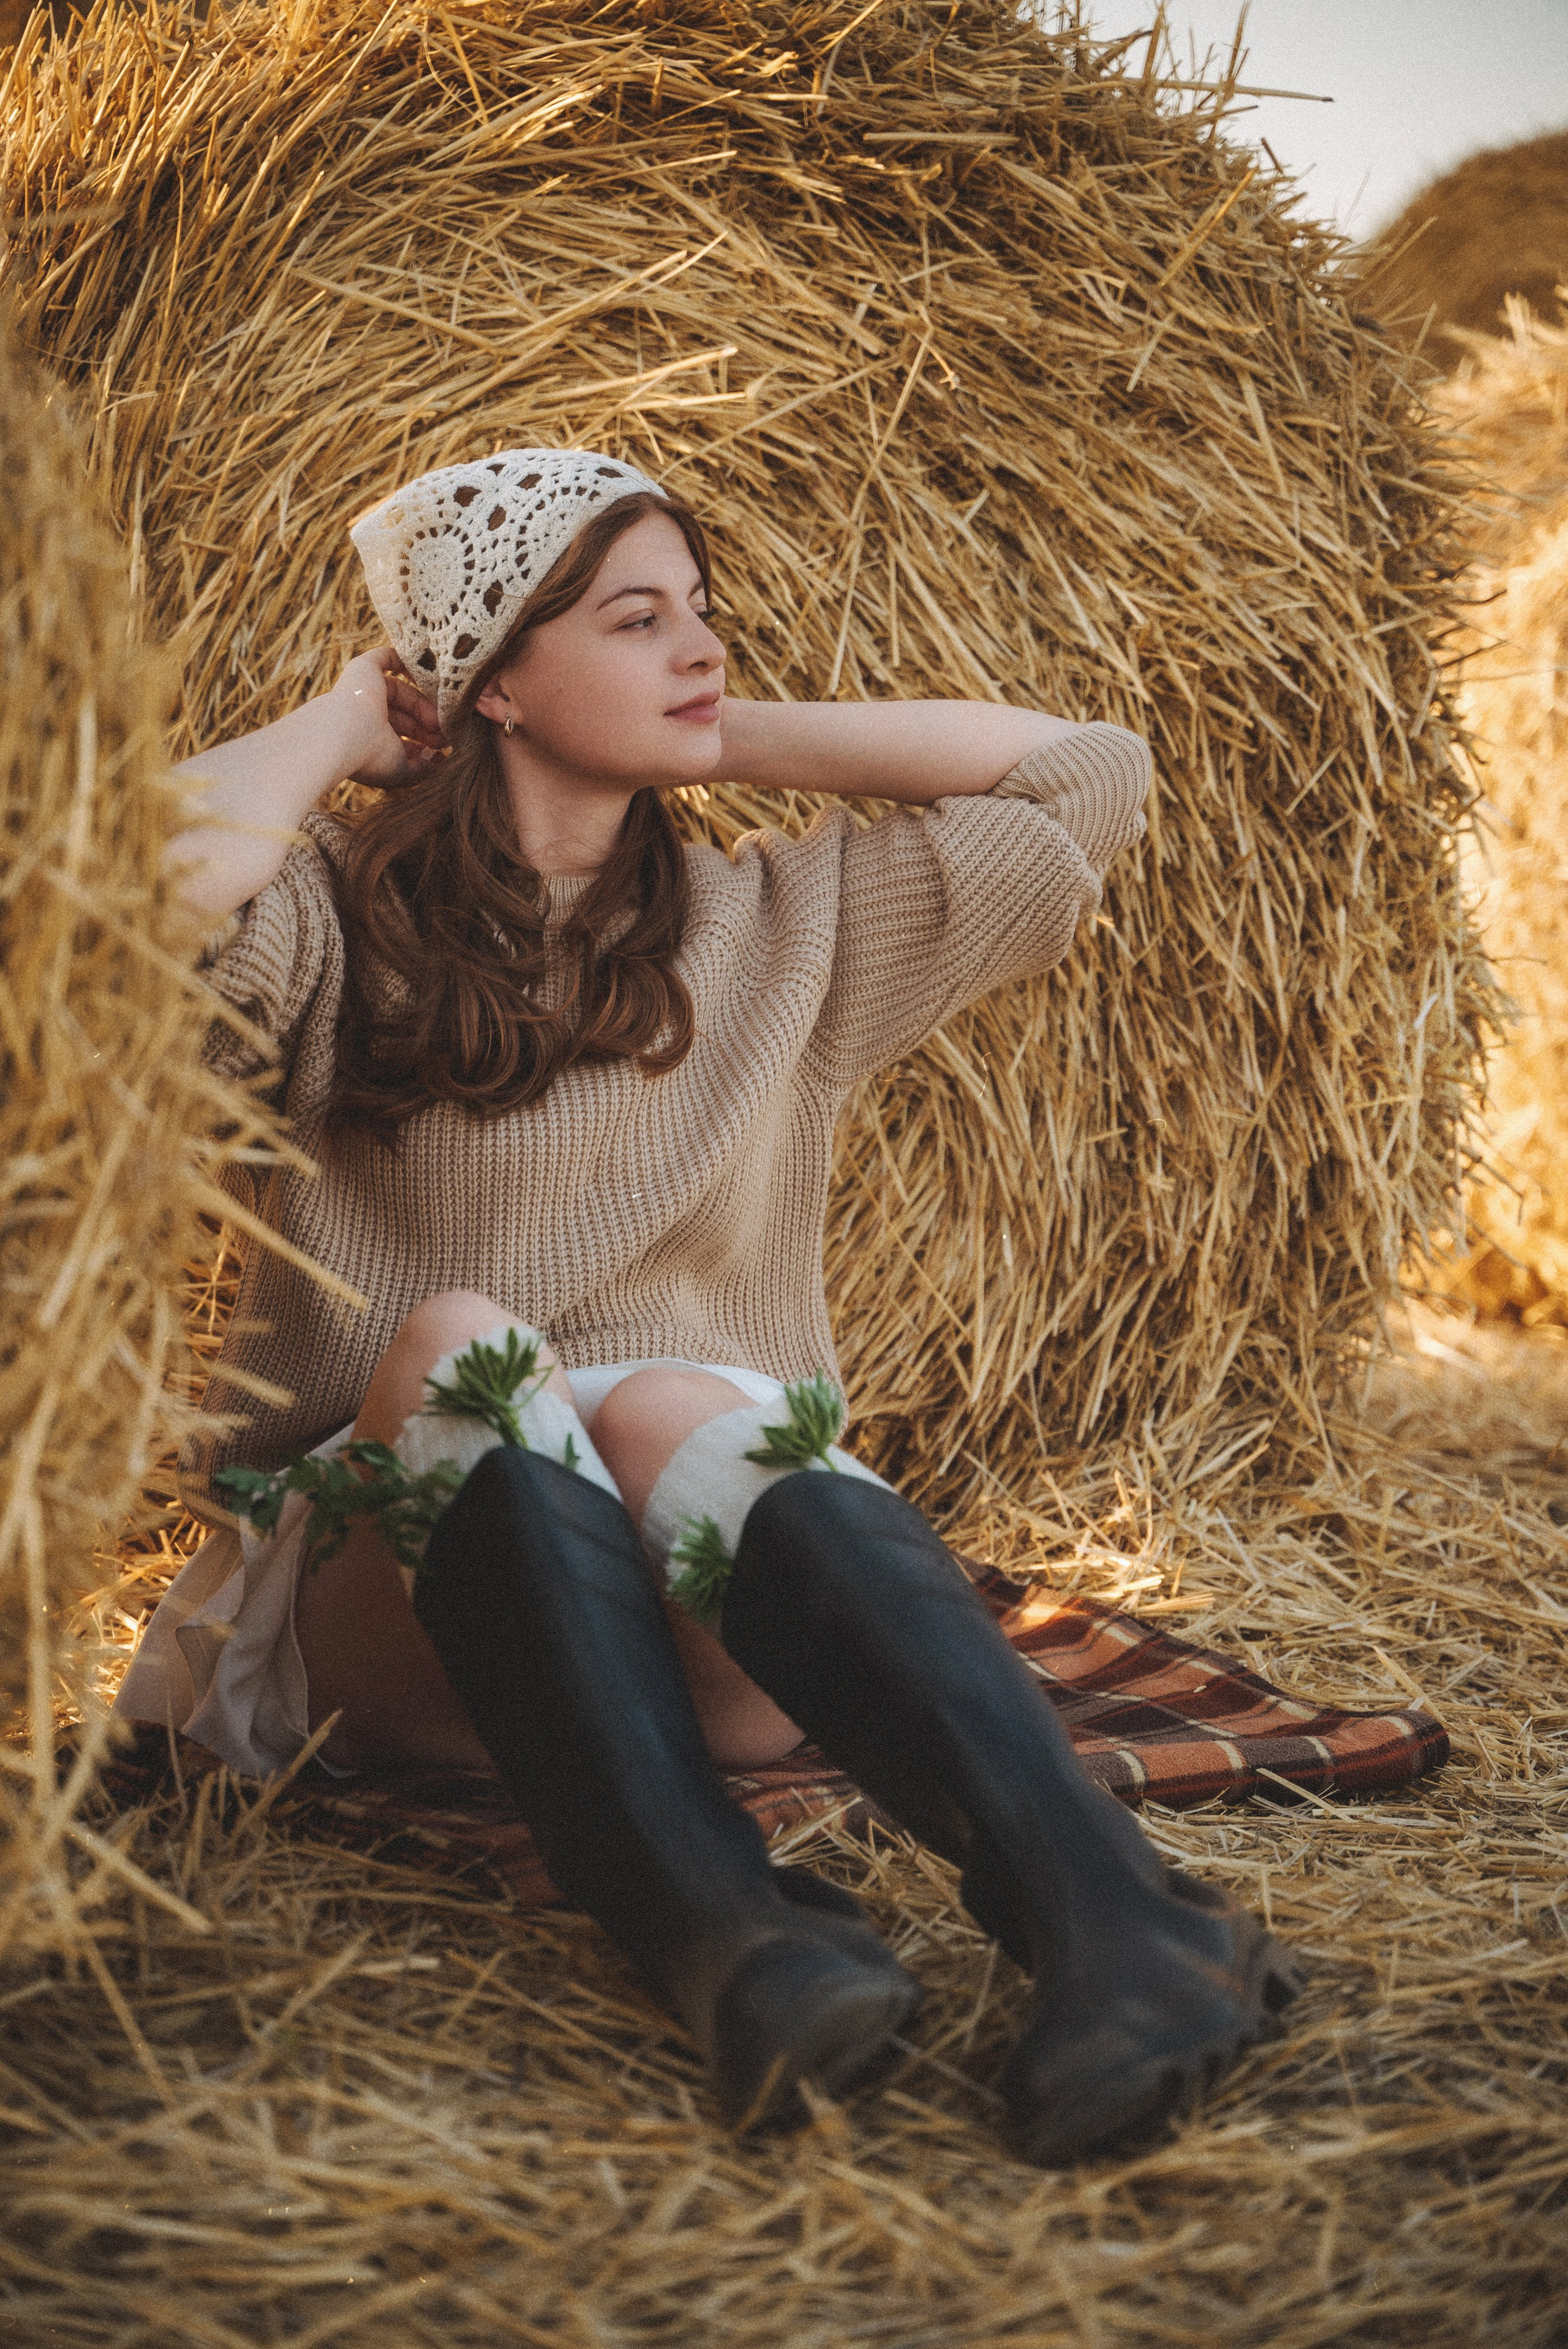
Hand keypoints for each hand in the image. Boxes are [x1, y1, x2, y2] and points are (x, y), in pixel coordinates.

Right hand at [328, 646, 447, 784]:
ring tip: (438, 722)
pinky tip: (429, 678)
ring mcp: (362, 689)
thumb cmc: (371, 757)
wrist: (343, 736)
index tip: (439, 751)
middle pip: (403, 713)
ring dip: (423, 704)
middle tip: (443, 736)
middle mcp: (363, 713)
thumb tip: (437, 761)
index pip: (400, 734)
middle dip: (426, 725)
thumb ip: (421, 769)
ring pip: (400, 691)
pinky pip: (387, 657)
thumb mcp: (401, 771)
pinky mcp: (363, 668)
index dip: (421, 740)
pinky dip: (408, 663)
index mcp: (368, 737)